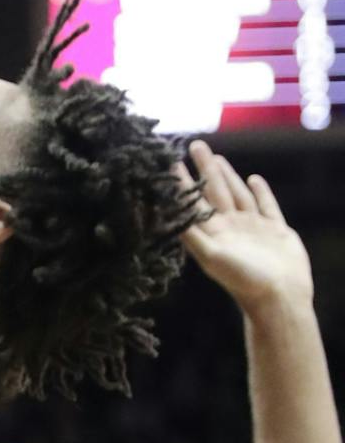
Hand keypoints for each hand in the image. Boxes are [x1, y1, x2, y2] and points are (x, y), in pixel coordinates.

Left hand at [180, 140, 312, 312]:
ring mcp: (253, 228)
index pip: (193, 199)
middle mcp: (230, 227)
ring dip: (228, 176)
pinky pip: (266, 206)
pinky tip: (254, 179)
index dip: (182, 180)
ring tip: (217, 159)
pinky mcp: (276, 231)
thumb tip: (163, 214)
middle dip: (205, 168)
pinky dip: (261, 192)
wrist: (279, 298)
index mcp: (213, 231)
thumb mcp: (210, 255)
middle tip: (194, 145)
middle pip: (215, 190)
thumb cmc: (242, 279)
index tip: (169, 161)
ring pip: (238, 194)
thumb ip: (190, 233)